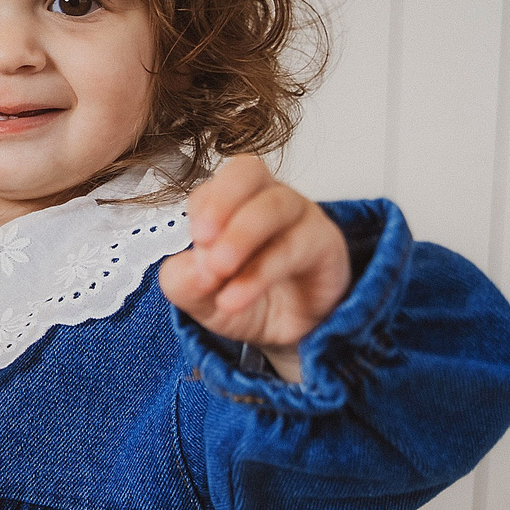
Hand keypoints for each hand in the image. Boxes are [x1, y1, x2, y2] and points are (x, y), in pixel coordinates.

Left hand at [156, 154, 350, 370]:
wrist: (293, 338)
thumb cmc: (250, 303)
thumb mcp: (202, 299)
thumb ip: (184, 281)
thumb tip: (189, 268)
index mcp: (233, 204)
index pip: (212, 186)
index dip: (200, 212)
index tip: (194, 245)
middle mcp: (268, 200)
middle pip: (248, 171)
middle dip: (221, 201)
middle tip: (202, 240)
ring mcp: (301, 217)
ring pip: (275, 205)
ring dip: (241, 235)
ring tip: (218, 270)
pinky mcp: (325, 243)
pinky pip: (296, 245)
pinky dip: (261, 272)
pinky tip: (236, 297)